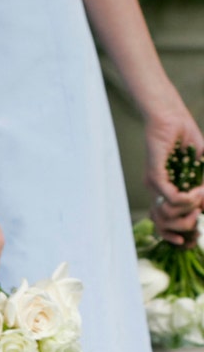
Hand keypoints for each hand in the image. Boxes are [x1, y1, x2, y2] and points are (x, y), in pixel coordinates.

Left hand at [145, 107, 203, 245]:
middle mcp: (155, 191)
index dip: (179, 234)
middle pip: (163, 225)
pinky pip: (171, 197)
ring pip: (167, 214)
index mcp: (164, 192)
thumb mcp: (200, 167)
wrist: (171, 117)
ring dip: (189, 210)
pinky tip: (197, 189)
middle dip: (186, 225)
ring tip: (199, 196)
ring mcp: (153, 184)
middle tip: (198, 211)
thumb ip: (203, 187)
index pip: (163, 225)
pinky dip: (188, 197)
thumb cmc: (184, 139)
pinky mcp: (155, 174)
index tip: (194, 228)